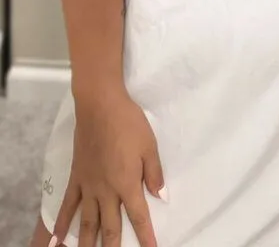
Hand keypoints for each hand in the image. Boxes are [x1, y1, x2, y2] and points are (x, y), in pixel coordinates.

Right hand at [51, 89, 166, 246]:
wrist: (99, 105)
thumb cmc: (129, 122)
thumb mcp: (150, 145)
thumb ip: (154, 173)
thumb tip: (161, 197)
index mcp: (127, 183)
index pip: (139, 216)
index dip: (146, 236)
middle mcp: (106, 190)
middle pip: (110, 227)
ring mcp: (88, 186)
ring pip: (87, 222)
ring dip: (87, 244)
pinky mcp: (76, 177)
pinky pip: (67, 205)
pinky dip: (61, 223)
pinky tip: (56, 239)